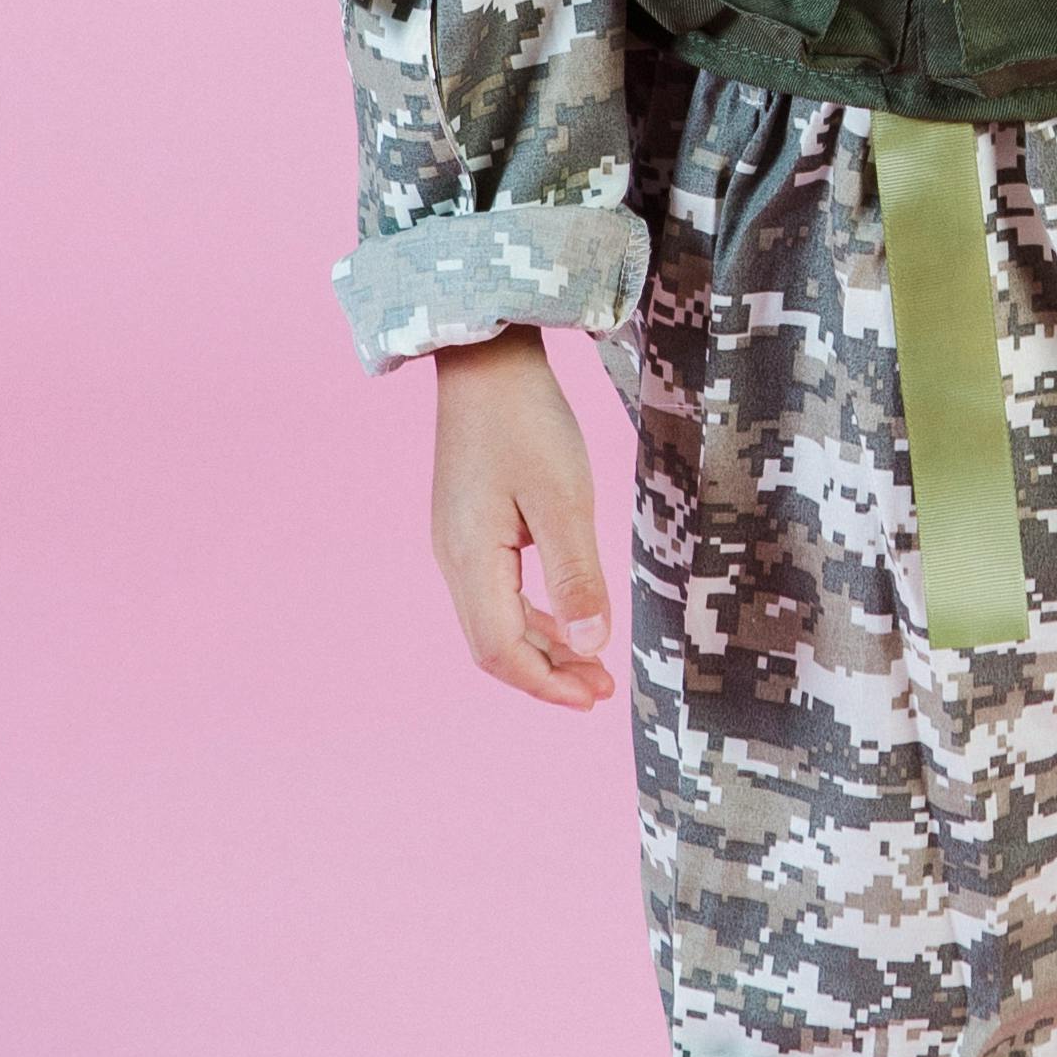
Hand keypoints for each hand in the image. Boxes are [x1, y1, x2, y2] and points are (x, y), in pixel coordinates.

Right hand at [431, 329, 615, 706]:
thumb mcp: (565, 498)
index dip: (547, 682)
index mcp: (470, 558)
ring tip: (592, 666)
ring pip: (495, 620)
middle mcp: (453, 559)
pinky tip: (567, 620)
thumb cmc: (528, 420)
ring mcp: (457, 544)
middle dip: (547, 674)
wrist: (488, 361)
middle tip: (602, 689)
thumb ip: (577, 575)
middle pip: (493, 644)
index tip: (596, 696)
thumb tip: (590, 646)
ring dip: (543, 647)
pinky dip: (534, 616)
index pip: (500, 650)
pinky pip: (497, 592)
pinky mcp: (470, 528)